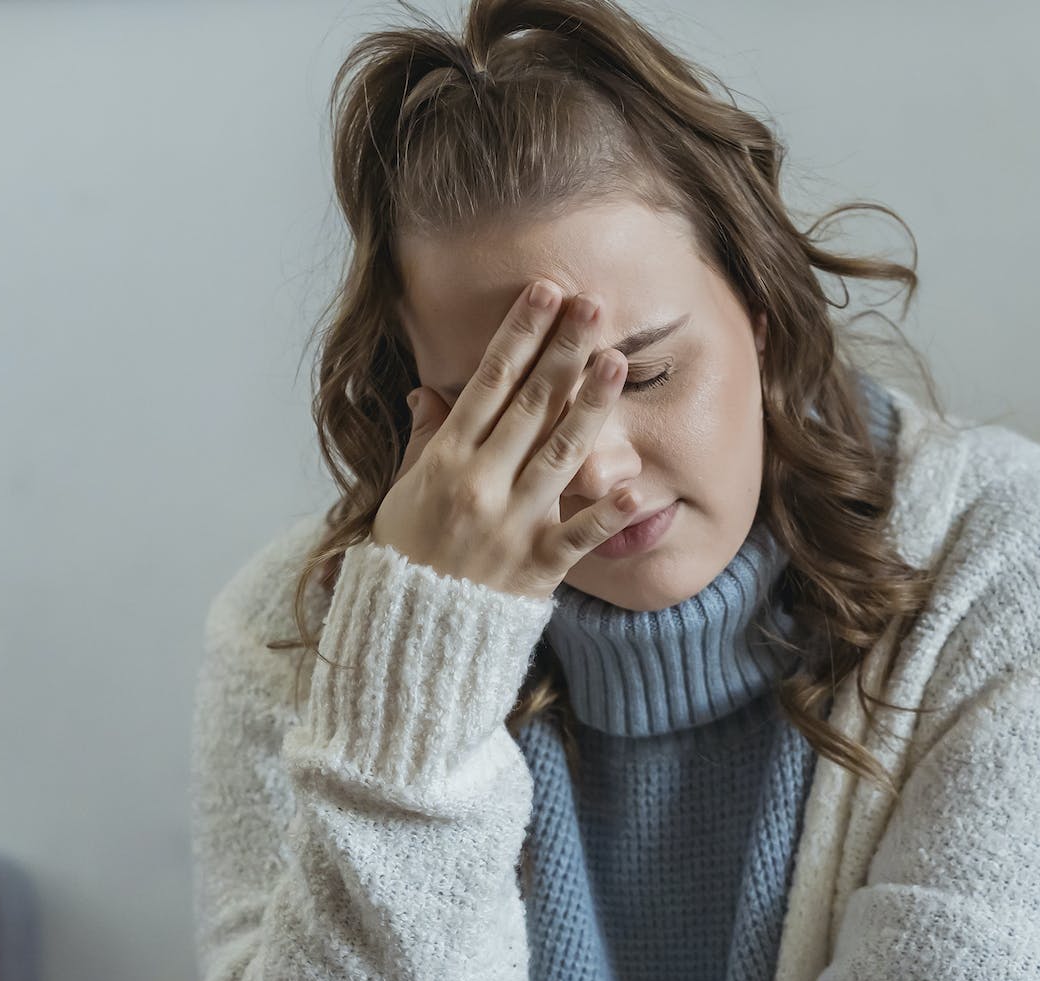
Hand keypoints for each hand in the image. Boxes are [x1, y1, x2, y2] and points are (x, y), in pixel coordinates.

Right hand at [372, 281, 639, 598]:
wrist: (410, 629)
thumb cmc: (408, 553)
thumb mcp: (404, 490)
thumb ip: (425, 440)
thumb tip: (428, 392)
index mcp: (447, 459)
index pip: (489, 383)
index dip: (519, 335)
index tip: (545, 293)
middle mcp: (481, 484)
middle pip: (531, 406)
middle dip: (563, 351)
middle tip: (594, 306)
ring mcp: (512, 524)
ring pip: (560, 456)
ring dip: (591, 407)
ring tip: (617, 363)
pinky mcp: (538, 565)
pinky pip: (577, 536)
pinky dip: (606, 514)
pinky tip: (635, 487)